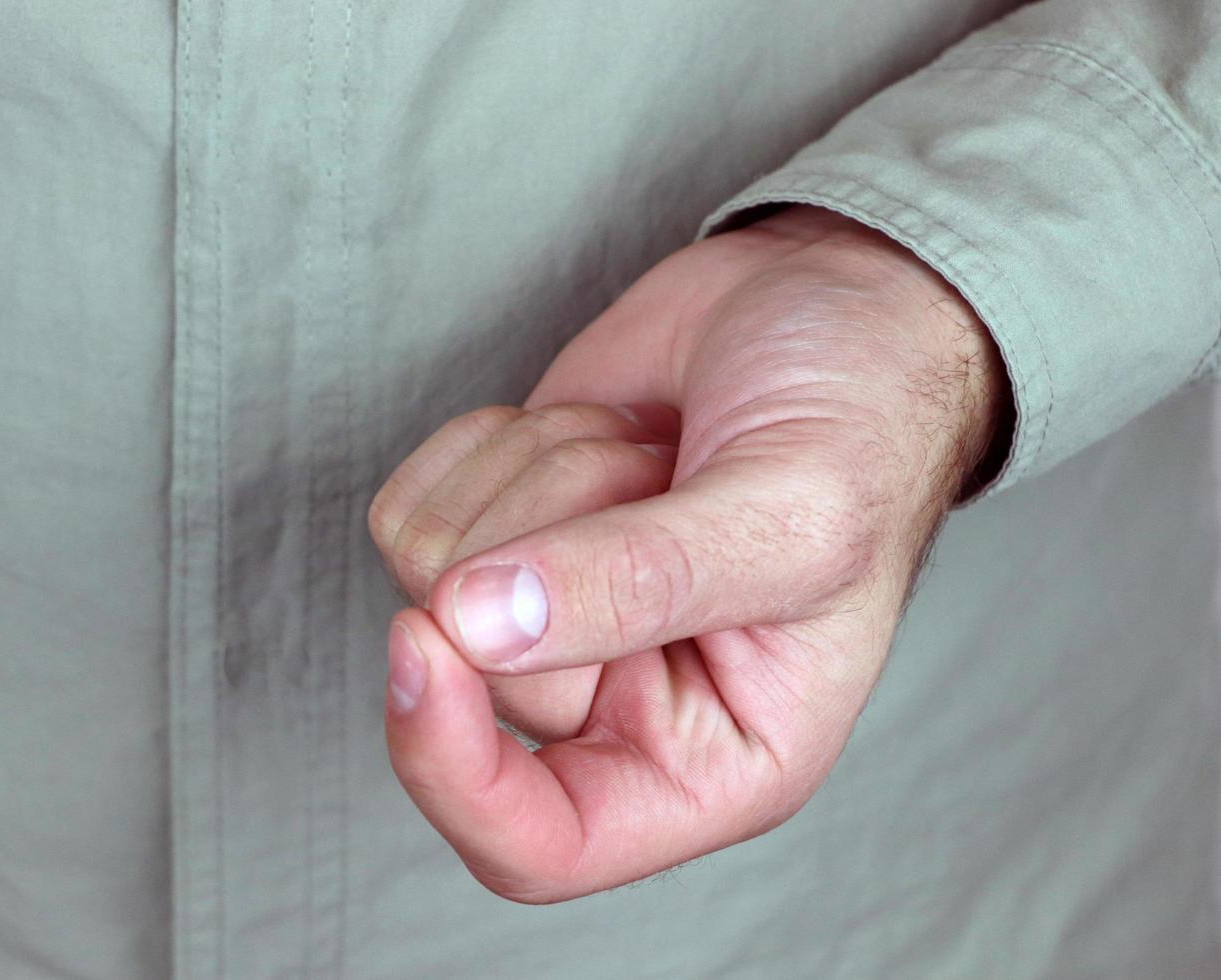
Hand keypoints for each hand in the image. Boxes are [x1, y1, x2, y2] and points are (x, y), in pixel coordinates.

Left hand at [368, 205, 1008, 902]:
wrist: (830, 303)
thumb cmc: (857, 426)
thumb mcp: (789, 517)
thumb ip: (641, 583)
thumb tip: (474, 629)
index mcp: (712, 760)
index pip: (540, 846)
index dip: (454, 771)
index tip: (426, 640)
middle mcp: (613, 706)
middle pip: (471, 673)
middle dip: (555, 532)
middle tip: (667, 477)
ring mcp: (539, 620)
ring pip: (428, 574)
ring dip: (538, 474)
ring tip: (650, 455)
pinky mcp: (494, 535)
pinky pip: (406, 509)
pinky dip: (489, 444)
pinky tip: (595, 428)